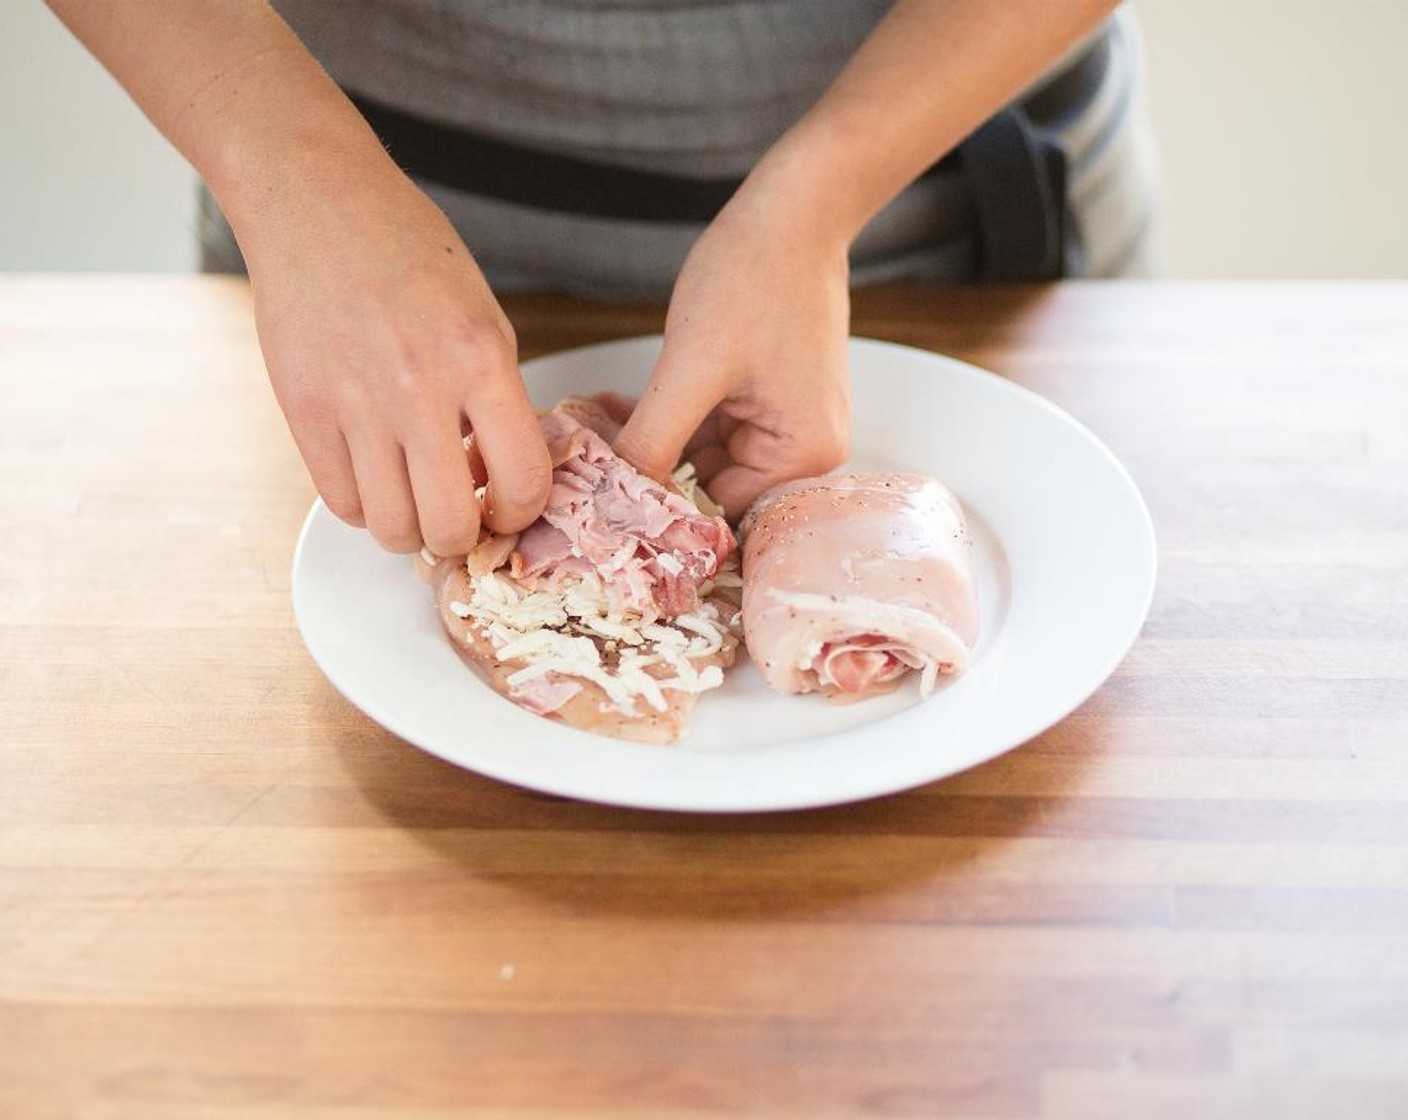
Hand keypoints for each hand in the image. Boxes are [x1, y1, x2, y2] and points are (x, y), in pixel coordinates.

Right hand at [235, 156, 550, 553]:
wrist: (318, 205)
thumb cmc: (411, 255)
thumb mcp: (485, 319)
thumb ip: (498, 400)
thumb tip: (500, 478)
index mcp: (482, 361)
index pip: (523, 483)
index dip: (521, 512)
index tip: (509, 505)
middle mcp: (420, 390)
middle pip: (450, 527)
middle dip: (464, 536)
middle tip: (462, 513)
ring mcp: (355, 405)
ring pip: (392, 529)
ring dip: (412, 530)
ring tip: (416, 497)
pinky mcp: (303, 412)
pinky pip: (342, 503)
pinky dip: (365, 507)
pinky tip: (376, 476)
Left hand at [614, 191, 851, 518]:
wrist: (794, 208)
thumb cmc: (755, 278)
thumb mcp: (692, 369)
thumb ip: (653, 441)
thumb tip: (612, 501)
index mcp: (804, 456)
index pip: (721, 510)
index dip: (661, 503)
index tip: (600, 499)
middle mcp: (806, 451)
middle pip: (713, 485)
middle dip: (652, 468)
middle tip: (585, 461)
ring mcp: (787, 422)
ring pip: (702, 455)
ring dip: (652, 440)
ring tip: (593, 427)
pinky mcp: (767, 397)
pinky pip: (708, 424)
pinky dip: (667, 415)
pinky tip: (615, 405)